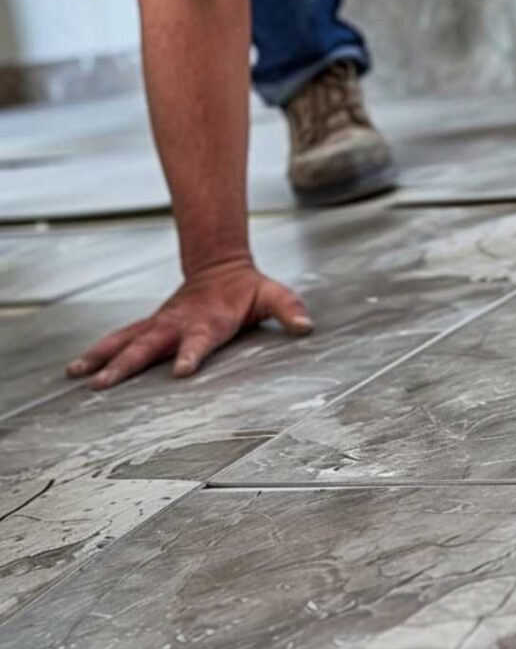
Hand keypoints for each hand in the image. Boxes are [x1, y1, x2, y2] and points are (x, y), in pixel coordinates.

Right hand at [67, 259, 311, 389]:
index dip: (192, 354)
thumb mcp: (273, 296)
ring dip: (103, 358)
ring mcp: (161, 324)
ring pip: (127, 341)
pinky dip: (99, 352)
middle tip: (105, 384)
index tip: (181, 371)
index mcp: (210, 320)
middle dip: (127, 364)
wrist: (220, 265)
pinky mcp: (151, 325)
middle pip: (150, 345)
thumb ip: (289, 310)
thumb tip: (306, 327)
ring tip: (79, 377)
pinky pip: (120, 338)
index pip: (200, 340)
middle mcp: (179, 323)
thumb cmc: (249, 290)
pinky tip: (76, 370)